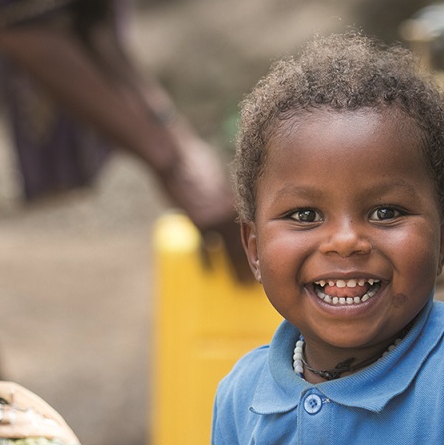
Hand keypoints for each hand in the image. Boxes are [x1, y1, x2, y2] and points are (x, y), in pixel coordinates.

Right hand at [158, 134, 253, 282]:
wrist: (177, 159)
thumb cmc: (197, 165)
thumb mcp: (220, 181)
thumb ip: (228, 198)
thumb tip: (235, 212)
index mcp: (241, 199)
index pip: (257, 228)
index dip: (262, 244)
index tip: (267, 258)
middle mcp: (233, 211)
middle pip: (249, 242)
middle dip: (255, 261)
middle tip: (262, 280)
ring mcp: (218, 219)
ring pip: (230, 250)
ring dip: (235, 268)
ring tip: (242, 285)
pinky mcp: (201, 224)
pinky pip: (207, 249)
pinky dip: (208, 262)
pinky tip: (211, 272)